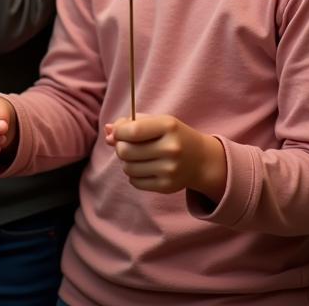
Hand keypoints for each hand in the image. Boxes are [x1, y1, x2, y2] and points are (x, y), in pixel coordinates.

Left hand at [105, 114, 225, 199]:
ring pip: (128, 168)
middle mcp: (170, 148)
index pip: (133, 131)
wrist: (201, 159)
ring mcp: (169, 169)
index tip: (117, 132)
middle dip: (120, 147)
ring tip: (137, 156)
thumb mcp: (158, 122)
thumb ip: (131, 124)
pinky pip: (135, 182)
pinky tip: (144, 167)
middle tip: (126, 145)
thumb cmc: (173, 135)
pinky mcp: (166, 186)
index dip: (119, 132)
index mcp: (168, 126)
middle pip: (126, 151)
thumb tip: (107, 132)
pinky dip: (134, 175)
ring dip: (126, 162)